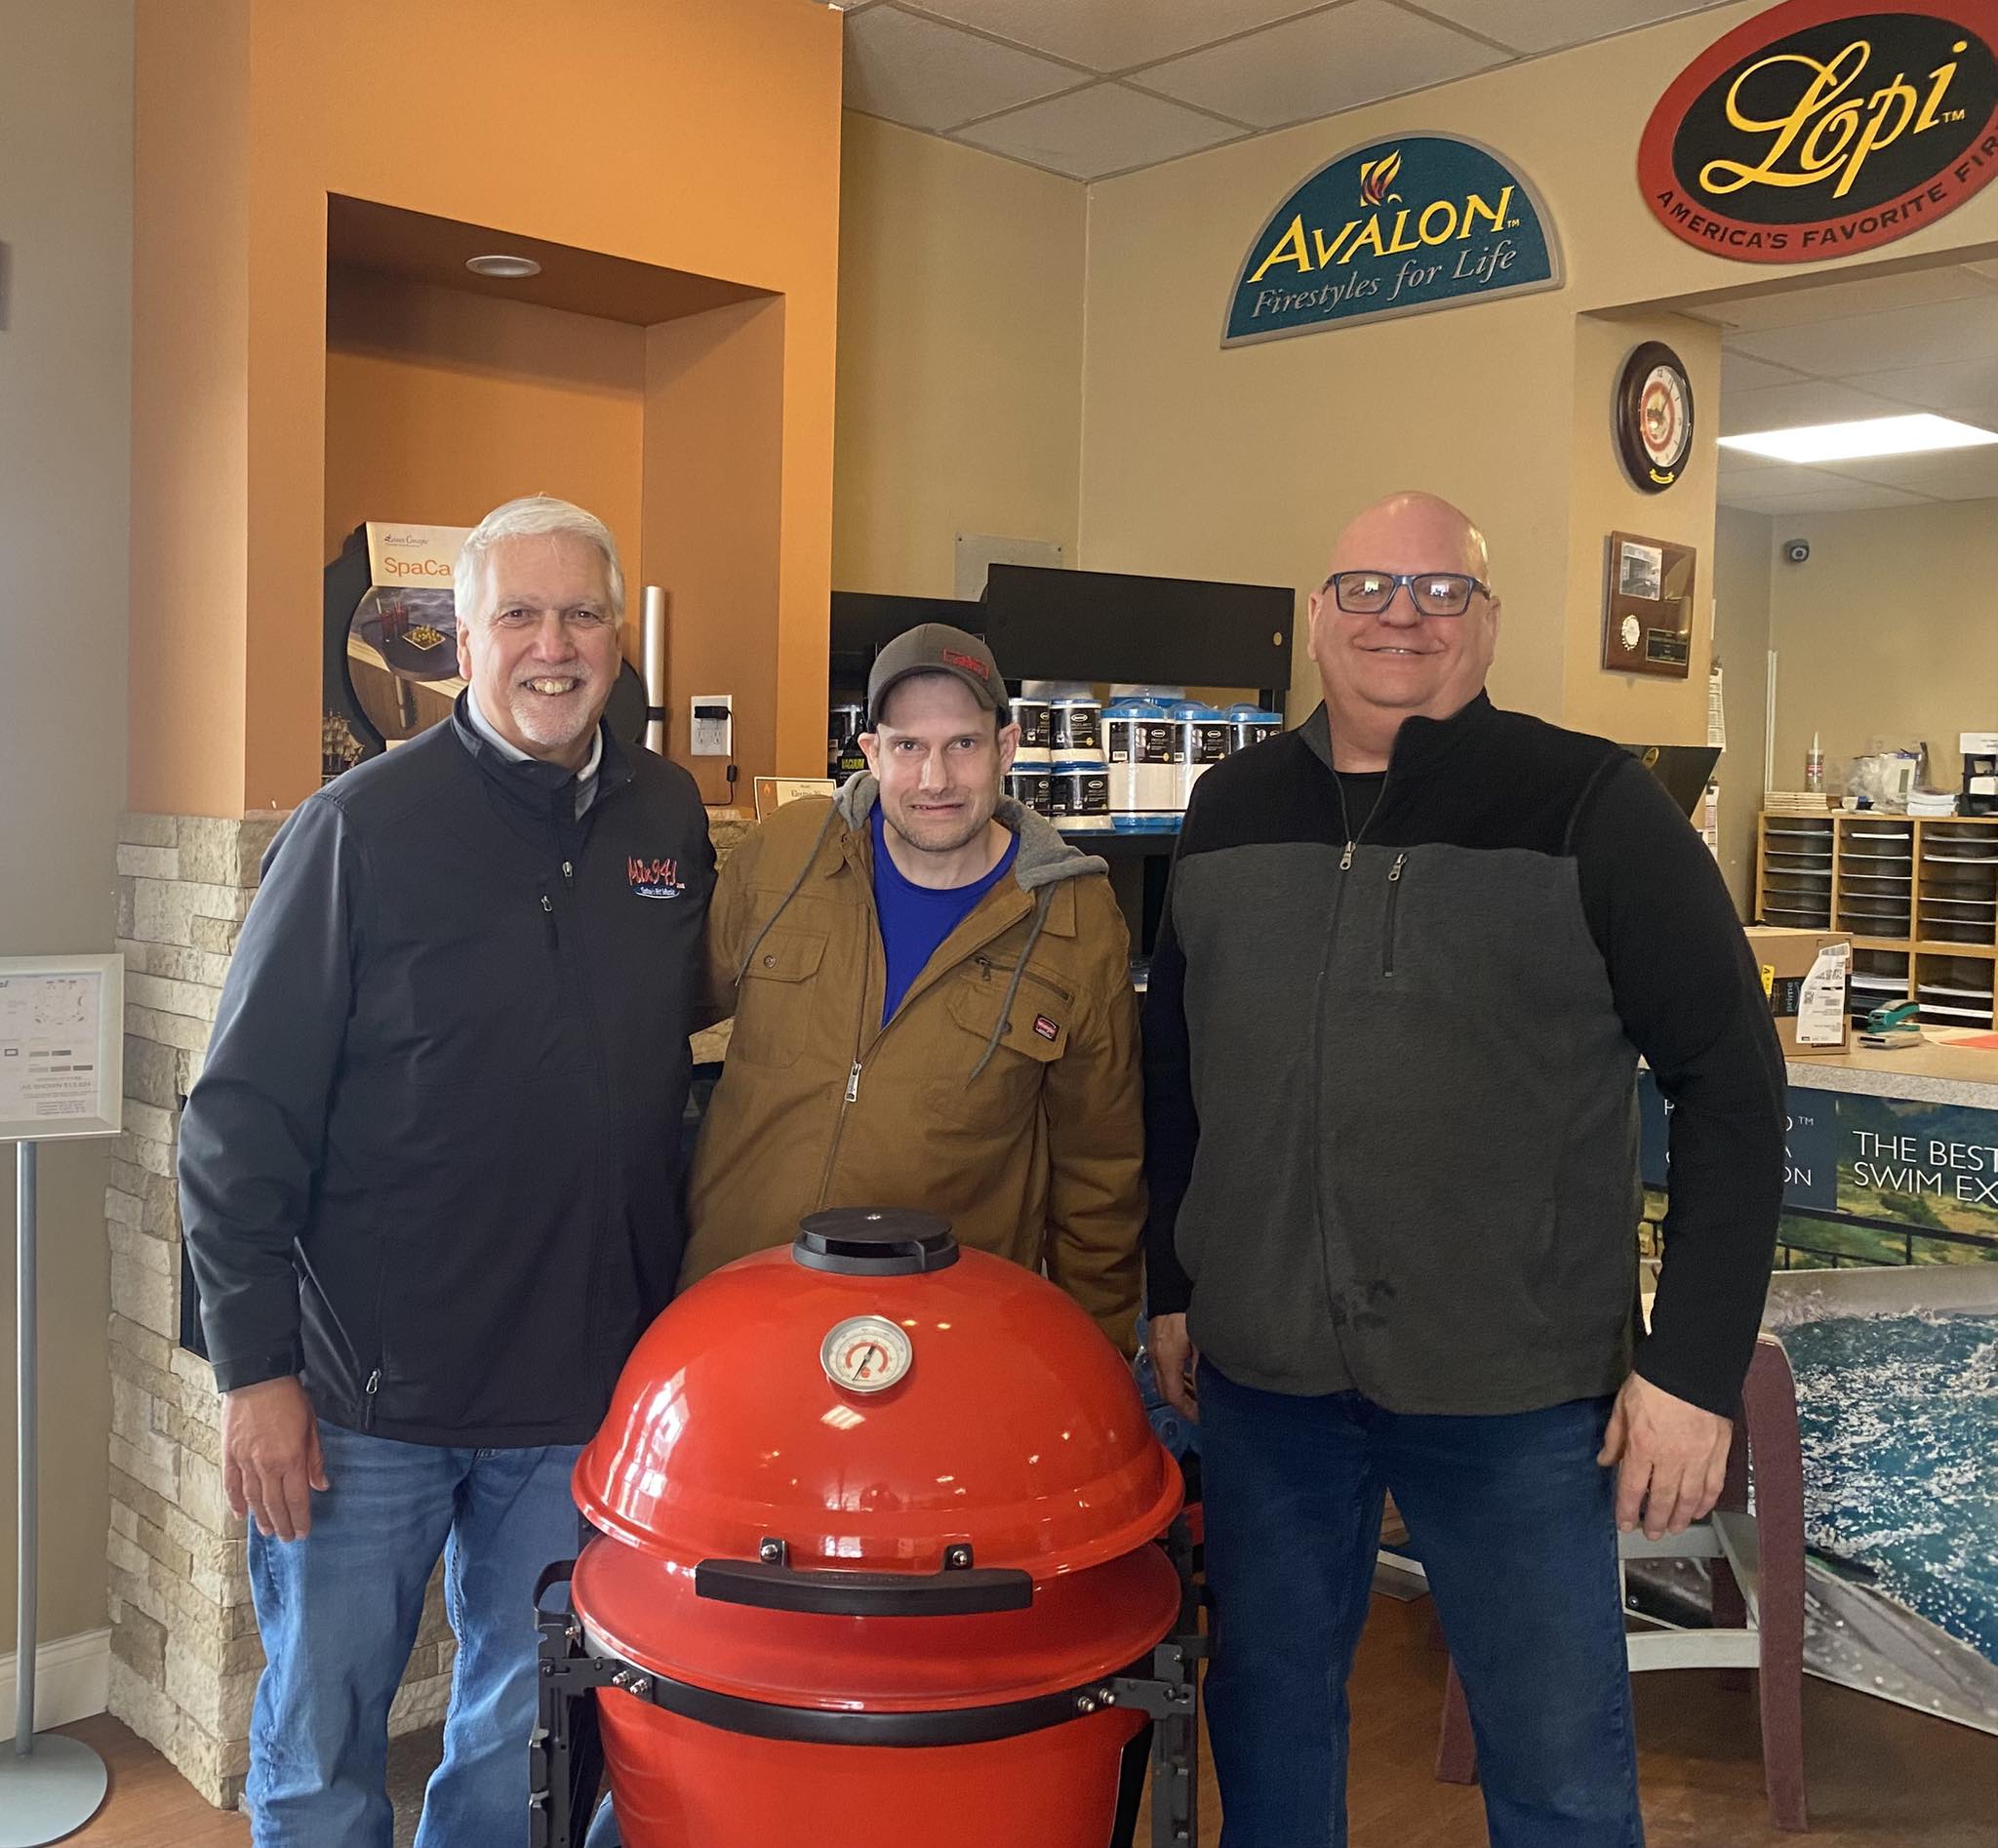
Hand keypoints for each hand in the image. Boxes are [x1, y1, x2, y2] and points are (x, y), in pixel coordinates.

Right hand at [221, 1376, 327, 1541]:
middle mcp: (267, 1465)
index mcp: (291, 1459)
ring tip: (267, 1532)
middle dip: (282, 1524)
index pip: (297, 1498)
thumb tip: (321, 1485)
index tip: (303, 1532)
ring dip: (260, 1518)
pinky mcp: (229, 1455)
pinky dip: (235, 1502)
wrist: (257, 1378)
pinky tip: (240, 1514)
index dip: (300, 1518)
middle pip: (274, 1504)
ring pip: (253, 1499)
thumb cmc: (289, 1399)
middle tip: (286, 1538)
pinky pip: (231, 1485)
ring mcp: (245, 1461)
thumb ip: (315, 1459)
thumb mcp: (312, 1426)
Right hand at [1148, 1313, 1199, 1421]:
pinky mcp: (1154, 1343)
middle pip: (1164, 1391)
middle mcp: (1156, 1357)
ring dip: (1178, 1391)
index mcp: (1167, 1358)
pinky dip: (1174, 1378)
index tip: (1201, 1417)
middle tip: (1200, 1410)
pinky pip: (1161, 1369)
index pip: (1173, 1395)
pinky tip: (1188, 1377)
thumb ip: (1201, 1368)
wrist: (1173, 1287)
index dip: (1188, 1409)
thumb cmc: (1190, 1312)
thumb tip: (1205, 1391)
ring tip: (1197, 1396)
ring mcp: (1152, 1349)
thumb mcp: (1202, 1342)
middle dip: (1182, 1404)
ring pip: (1161, 1380)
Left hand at [1597, 1371, 1730, 1541]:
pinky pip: (1714, 1484)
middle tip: (1652, 1534)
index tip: (1625, 1524)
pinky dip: (1707, 1501)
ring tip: (1675, 1528)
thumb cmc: (1653, 1382)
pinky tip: (1701, 1509)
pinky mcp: (1719, 1451)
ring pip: (1690, 1498)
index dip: (1628, 1511)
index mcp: (1643, 1446)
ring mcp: (1698, 1457)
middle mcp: (1671, 1457)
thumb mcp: (1623, 1406)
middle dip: (1656, 1521)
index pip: (1633, 1488)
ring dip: (1682, 1518)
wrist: (1691, 1366)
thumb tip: (1606, 1461)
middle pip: (1663, 1500)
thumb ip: (1614, 1437)